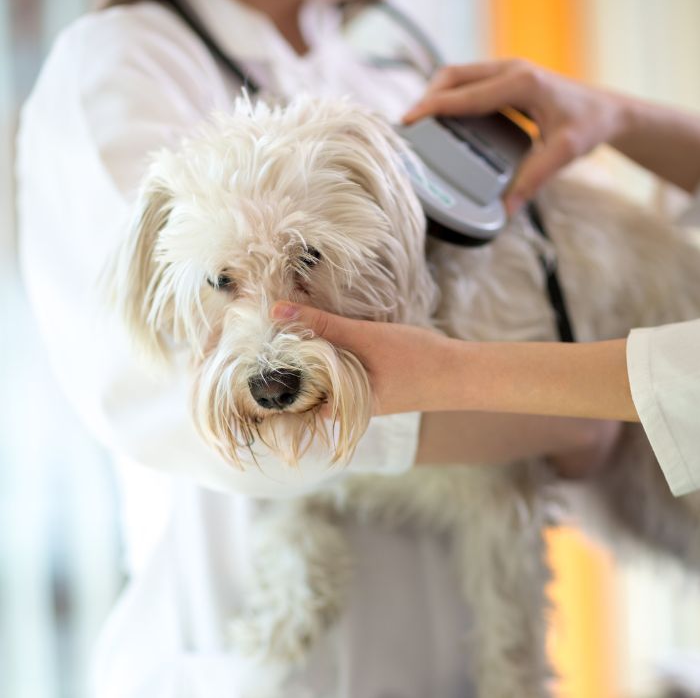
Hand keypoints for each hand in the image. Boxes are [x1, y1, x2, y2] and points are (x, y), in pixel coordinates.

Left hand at [271, 302, 453, 415]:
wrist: (461, 372)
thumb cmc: (415, 360)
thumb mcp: (364, 337)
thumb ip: (322, 324)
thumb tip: (277, 311)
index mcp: (340, 408)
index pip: (291, 400)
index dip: (271, 381)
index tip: (253, 358)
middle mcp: (346, 407)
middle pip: (304, 388)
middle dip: (286, 365)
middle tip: (262, 339)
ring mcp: (358, 396)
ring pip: (321, 378)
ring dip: (307, 357)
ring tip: (283, 333)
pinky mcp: (369, 383)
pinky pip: (338, 371)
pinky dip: (328, 355)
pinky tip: (320, 335)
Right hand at [403, 59, 627, 214]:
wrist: (608, 111)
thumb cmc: (588, 126)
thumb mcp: (563, 154)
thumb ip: (532, 181)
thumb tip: (504, 212)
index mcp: (521, 83)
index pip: (465, 94)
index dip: (433, 107)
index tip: (409, 120)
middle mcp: (512, 71)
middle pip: (454, 74)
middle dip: (428, 96)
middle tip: (410, 125)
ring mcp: (509, 72)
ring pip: (459, 75)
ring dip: (438, 95)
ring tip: (422, 124)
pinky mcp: (507, 80)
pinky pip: (470, 84)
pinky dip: (452, 98)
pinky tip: (446, 120)